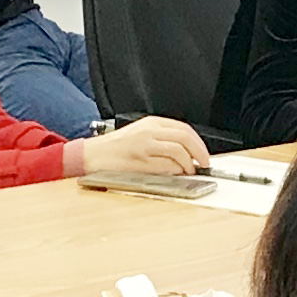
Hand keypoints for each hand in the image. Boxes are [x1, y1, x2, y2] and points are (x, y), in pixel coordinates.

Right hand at [72, 117, 208, 179]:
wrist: (92, 155)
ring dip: (188, 164)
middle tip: (204, 164)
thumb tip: (187, 152)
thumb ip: (162, 139)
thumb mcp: (140, 134)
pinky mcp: (140, 161)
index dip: (198, 143)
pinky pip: (166, 165)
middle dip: (199, 152)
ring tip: (189, 171)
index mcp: (151, 123)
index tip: (204, 154)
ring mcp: (145, 146)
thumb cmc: (115, 148)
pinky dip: (175, 170)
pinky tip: (175, 174)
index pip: (184, 129)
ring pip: (178, 151)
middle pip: (185, 138)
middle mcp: (149, 131)